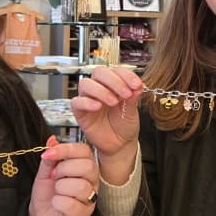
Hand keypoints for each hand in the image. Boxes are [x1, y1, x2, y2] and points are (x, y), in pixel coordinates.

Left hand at [28, 136, 99, 215]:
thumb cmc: (47, 194)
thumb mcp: (45, 172)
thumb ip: (51, 157)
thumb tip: (52, 140)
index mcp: (84, 168)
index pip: (85, 151)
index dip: (66, 149)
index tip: (48, 154)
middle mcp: (92, 182)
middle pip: (88, 167)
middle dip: (64, 170)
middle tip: (54, 176)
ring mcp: (89, 200)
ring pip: (80, 186)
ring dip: (60, 188)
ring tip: (57, 192)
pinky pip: (71, 204)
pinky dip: (58, 202)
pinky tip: (57, 204)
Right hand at [71, 66, 142, 184]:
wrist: (120, 144)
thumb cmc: (124, 125)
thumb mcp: (132, 110)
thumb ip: (134, 96)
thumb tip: (138, 85)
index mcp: (113, 84)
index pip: (116, 70)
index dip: (126, 75)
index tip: (136, 84)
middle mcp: (100, 89)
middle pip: (99, 72)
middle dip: (114, 81)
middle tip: (126, 93)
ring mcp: (88, 99)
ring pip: (86, 84)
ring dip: (101, 90)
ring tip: (114, 102)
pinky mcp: (80, 112)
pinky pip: (77, 102)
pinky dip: (87, 102)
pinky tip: (98, 107)